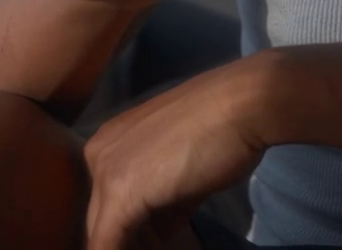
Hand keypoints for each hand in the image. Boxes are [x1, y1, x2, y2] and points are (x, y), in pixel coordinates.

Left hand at [83, 57, 274, 249]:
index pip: (106, 204)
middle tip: (160, 247)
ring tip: (164, 246)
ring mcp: (106, 170)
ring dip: (138, 247)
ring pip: (105, 234)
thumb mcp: (184, 172)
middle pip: (101, 220)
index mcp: (109, 143)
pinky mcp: (122, 192)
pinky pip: (109, 243)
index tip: (155, 241)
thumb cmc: (223, 130)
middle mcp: (98, 153)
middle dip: (134, 242)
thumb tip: (157, 233)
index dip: (132, 234)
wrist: (243, 106)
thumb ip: (163, 203)